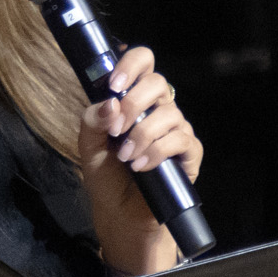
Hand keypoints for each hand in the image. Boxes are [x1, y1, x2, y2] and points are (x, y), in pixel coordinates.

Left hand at [77, 45, 203, 270]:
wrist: (121, 214)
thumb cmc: (107, 177)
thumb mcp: (88, 147)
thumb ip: (92, 121)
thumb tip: (109, 103)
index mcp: (134, 99)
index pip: (142, 62)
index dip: (131, 64)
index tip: (114, 84)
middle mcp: (157, 109)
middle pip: (158, 82)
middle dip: (134, 103)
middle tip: (116, 128)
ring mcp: (175, 129)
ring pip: (169, 113)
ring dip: (142, 134)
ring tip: (125, 157)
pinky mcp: (189, 153)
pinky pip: (181, 140)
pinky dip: (158, 151)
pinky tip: (141, 166)